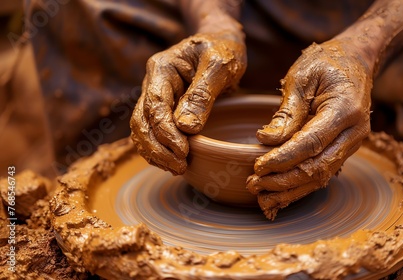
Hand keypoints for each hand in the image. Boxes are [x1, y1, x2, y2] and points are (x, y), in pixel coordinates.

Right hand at [130, 32, 246, 174]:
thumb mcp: (219, 65)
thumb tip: (186, 128)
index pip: (155, 106)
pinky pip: (154, 132)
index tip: (183, 151)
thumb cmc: (223, 49)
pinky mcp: (166, 108)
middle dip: (157, 148)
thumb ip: (202, 94)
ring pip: (144, 130)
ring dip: (156, 153)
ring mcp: (157, 96)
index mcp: (161, 69)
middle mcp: (153, 83)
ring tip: (178, 169)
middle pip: (141, 122)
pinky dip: (160, 149)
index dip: (165, 132)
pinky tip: (174, 162)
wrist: (222, 41)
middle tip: (180, 167)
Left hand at [247, 40, 371, 219]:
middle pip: (318, 167)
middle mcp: (354, 132)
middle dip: (284, 181)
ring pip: (321, 177)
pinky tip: (279, 194)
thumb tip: (266, 140)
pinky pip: (323, 173)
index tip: (258, 167)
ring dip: (290, 190)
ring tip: (261, 197)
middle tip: (253, 184)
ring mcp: (352, 144)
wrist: (355, 61)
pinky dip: (300, 186)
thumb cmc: (326, 64)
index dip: (283, 158)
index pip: (312, 142)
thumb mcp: (302, 77)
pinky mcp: (344, 149)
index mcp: (345, 110)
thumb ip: (287, 111)